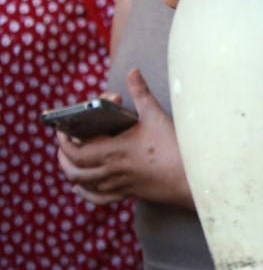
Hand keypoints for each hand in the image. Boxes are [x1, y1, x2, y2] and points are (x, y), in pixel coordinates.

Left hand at [55, 69, 191, 206]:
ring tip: (69, 160)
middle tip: (64, 143)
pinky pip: (100, 198)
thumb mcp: (156, 115)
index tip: (62, 129)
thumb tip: (132, 71)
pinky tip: (80, 187)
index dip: (63, 141)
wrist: (193, 176)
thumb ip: (141, 92)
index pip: (76, 151)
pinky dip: (86, 193)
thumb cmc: (175, 146)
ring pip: (84, 184)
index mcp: (114, 151)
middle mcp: (112, 170)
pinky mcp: (129, 192)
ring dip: (72, 173)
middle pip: (74, 170)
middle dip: (63, 157)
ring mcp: (119, 183)